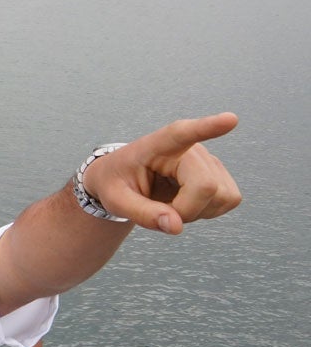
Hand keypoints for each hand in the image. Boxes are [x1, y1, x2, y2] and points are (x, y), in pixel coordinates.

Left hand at [82, 113, 240, 233]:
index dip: (208, 127)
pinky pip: (228, 201)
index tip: (230, 120)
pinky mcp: (220, 173)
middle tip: (160, 209)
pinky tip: (186, 202)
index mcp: (156, 145)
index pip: (182, 134)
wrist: (121, 179)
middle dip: (186, 210)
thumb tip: (176, 226)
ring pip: (222, 197)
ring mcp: (208, 159)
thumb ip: (142, 213)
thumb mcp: (116, 200)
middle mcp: (189, 148)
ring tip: (171, 203)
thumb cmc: (116, 183)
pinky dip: (207, 211)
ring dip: (196, 211)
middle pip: (207, 186)